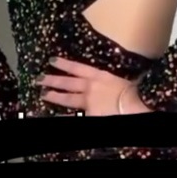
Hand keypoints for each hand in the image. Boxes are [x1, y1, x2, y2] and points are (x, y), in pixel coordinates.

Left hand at [36, 56, 150, 115]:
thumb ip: (113, 79)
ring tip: (44, 94)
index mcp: (99, 76)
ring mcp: (88, 102)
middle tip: (40, 78)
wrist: (136, 107)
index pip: (77, 68)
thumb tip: (115, 79)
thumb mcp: (123, 80)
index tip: (51, 60)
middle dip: (53, 80)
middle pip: (67, 83)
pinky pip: (74, 116)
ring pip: (67, 99)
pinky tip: (54, 116)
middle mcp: (90, 87)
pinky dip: (64, 117)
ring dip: (54, 96)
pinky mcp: (89, 116)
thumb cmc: (135, 92)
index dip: (63, 64)